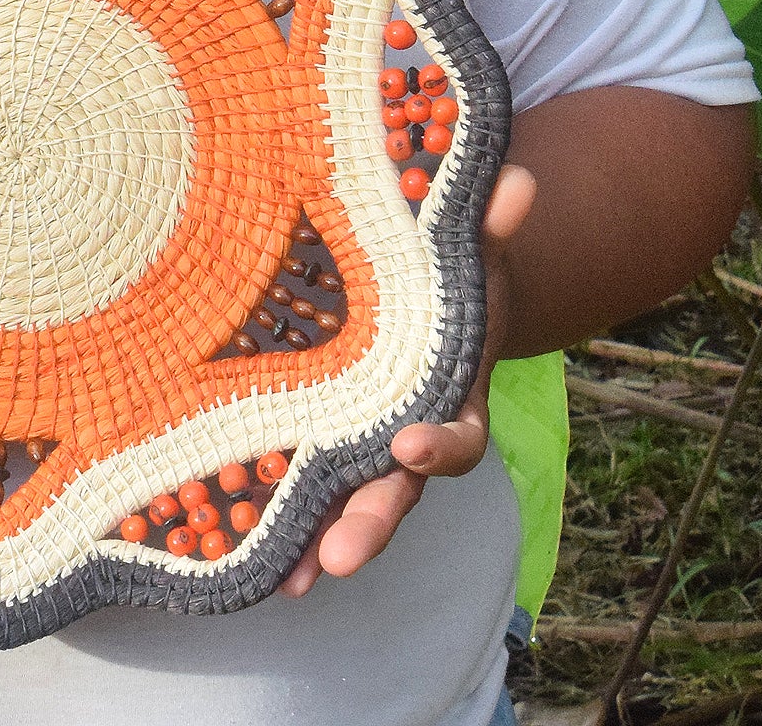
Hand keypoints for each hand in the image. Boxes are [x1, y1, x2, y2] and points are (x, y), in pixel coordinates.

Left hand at [278, 163, 536, 595]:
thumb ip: (489, 222)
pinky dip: (282, 521)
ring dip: (321, 540)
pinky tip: (244, 551)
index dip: (439, 445)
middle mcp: (411, 432)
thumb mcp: (465, 245)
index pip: (457, 434)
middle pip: (397, 490)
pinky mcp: (319, 439)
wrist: (416, 288)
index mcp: (452, 392)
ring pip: (349, 502)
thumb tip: (517, 182)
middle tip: (339, 555)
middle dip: (370, 523)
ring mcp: (364, 444)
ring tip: (287, 579)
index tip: (409, 442)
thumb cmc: (443, 267)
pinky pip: (305, 487)